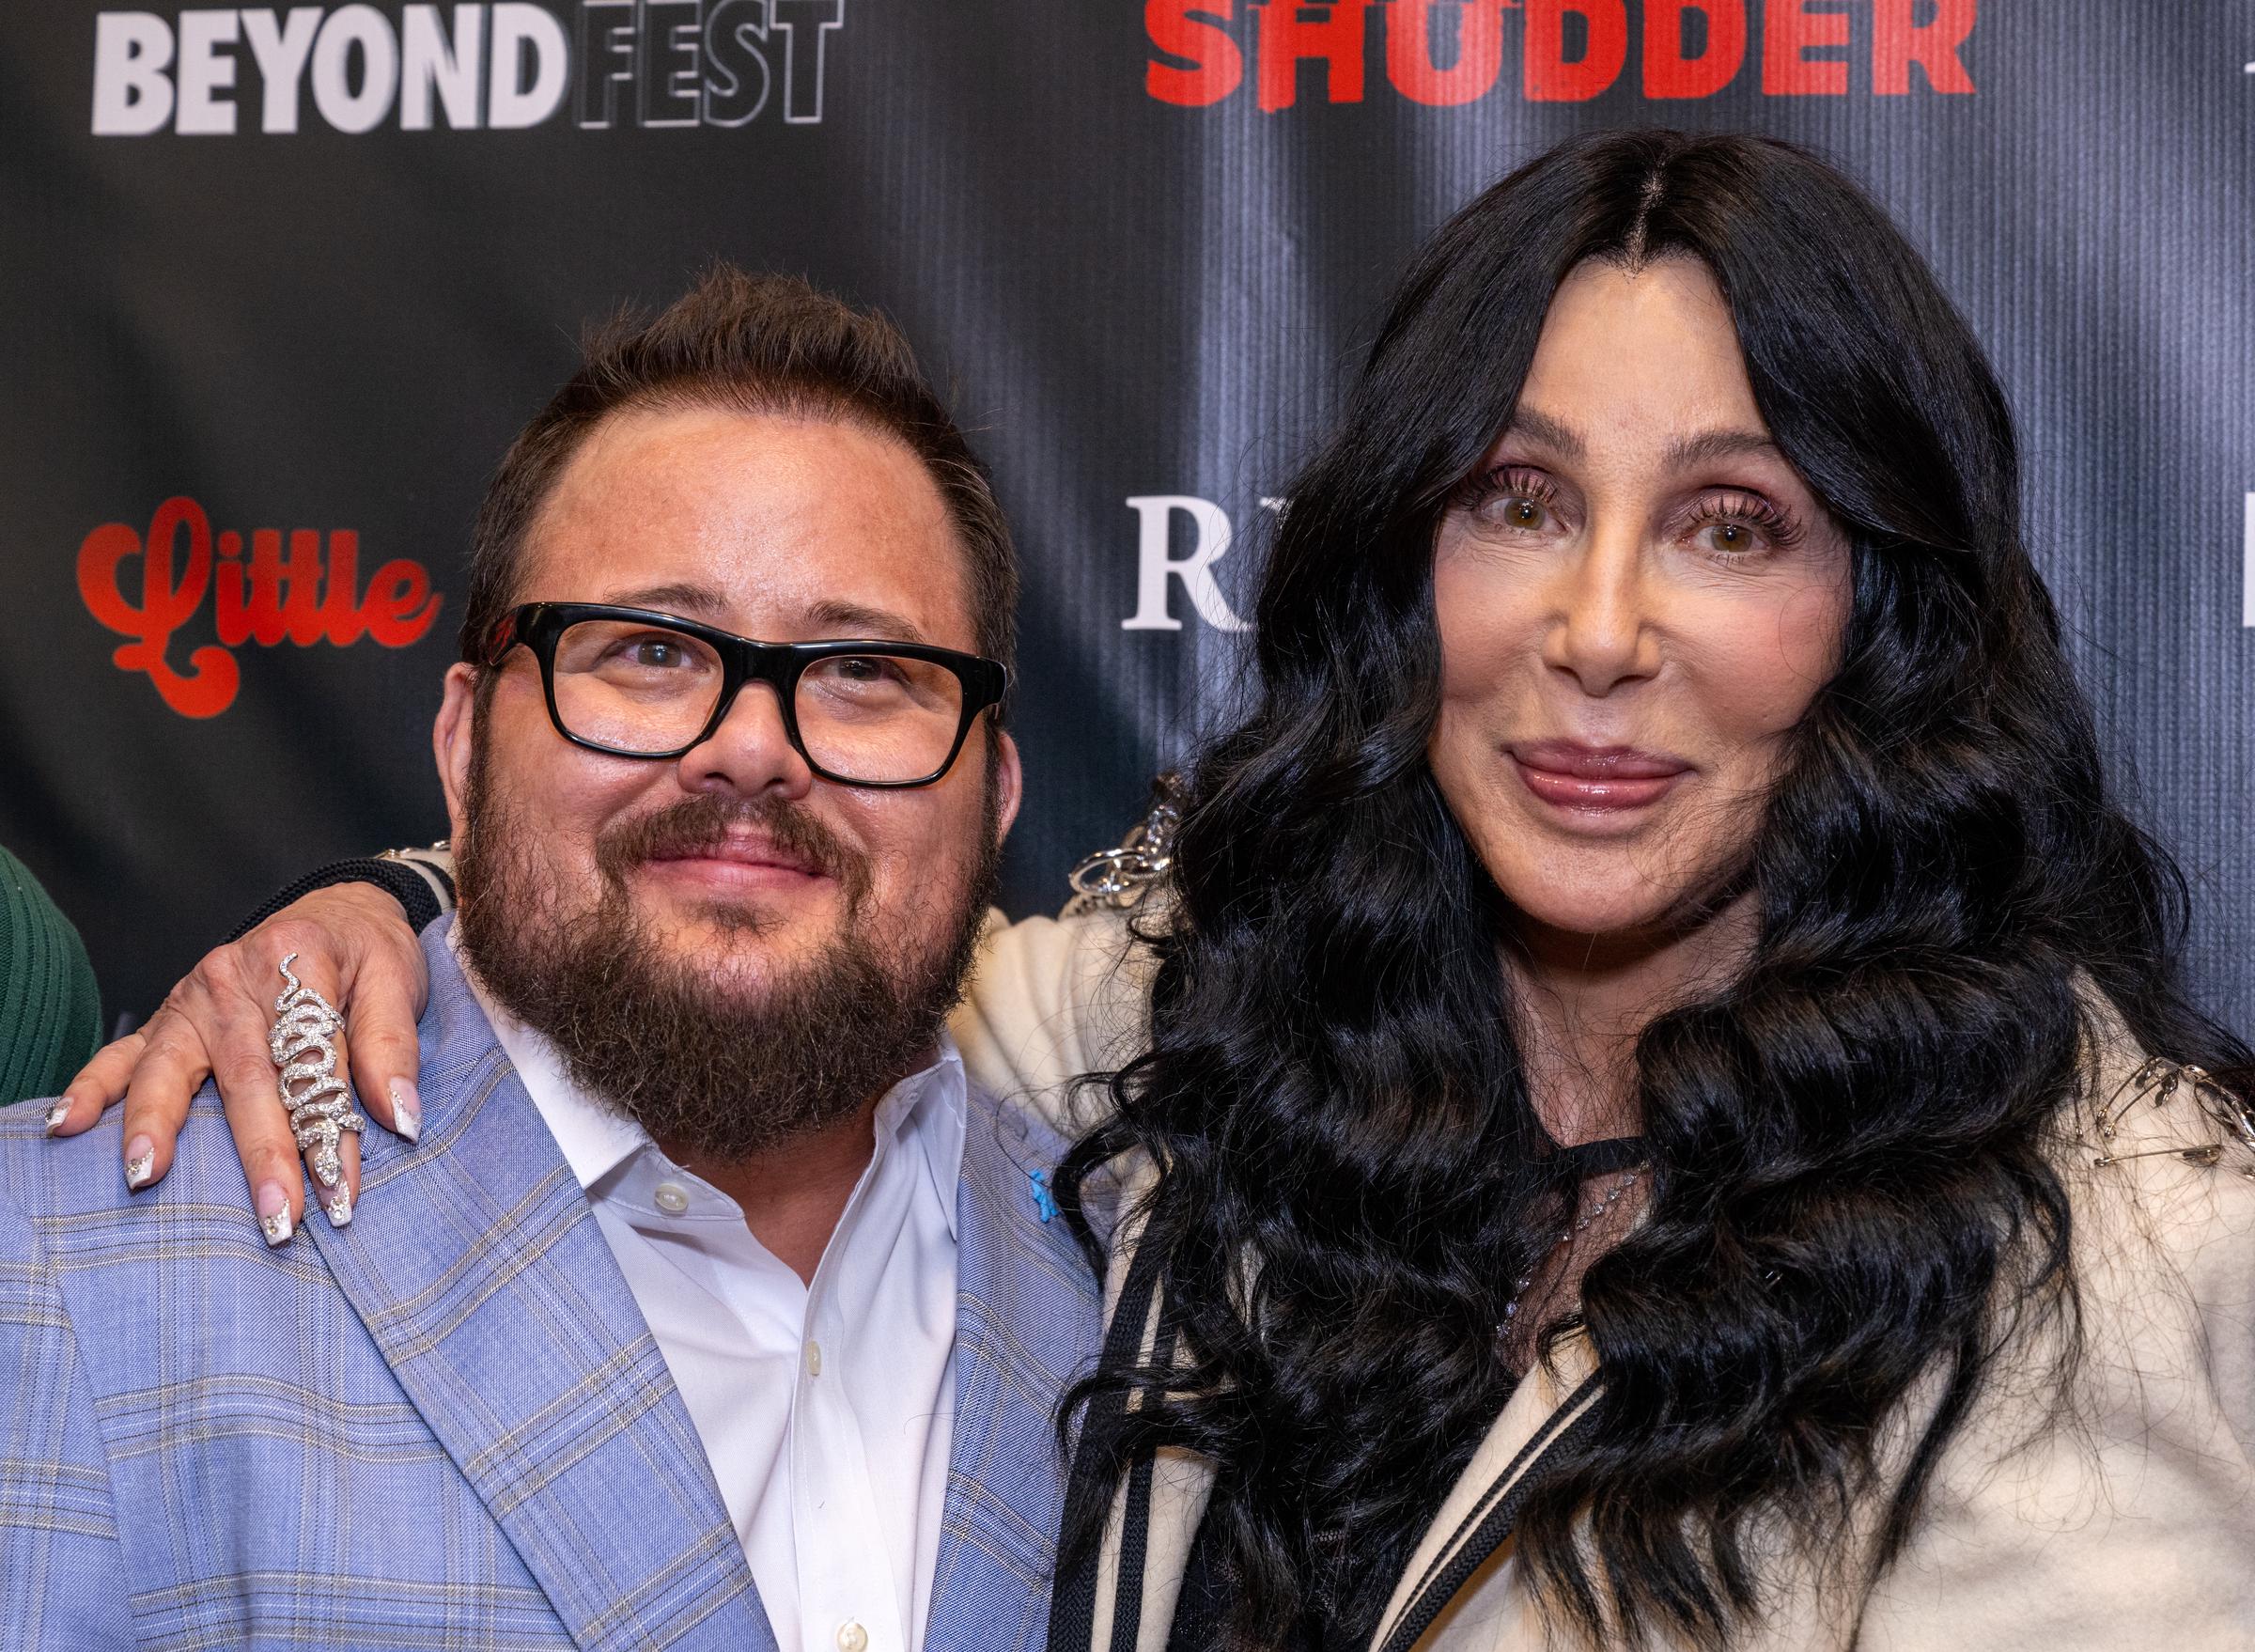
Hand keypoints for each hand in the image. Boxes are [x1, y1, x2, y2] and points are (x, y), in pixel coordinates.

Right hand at [47, 882, 431, 1241]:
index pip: (314, 1056)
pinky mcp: (167, 1017)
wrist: (335, 911)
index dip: (329, 1126)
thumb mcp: (398, 981)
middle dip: (263, 1152)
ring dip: (160, 1127)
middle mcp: (235, 978)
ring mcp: (192, 998)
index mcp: (298, 960)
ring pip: (174, 1069)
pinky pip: (122, 1054)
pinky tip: (68, 1126)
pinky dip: (93, 1089)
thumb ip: (394, 1046)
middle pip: (248, 1075)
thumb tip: (399, 1116)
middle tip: (278, 1216)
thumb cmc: (367, 952)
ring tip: (148, 1177)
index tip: (339, 1188)